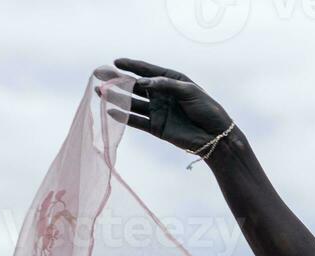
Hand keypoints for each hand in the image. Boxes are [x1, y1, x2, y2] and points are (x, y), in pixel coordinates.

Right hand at [96, 59, 235, 154]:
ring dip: (116, 97)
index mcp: (170, 81)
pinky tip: (110, 110)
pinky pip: (136, 121)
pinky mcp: (156, 127)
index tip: (116, 61)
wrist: (215, 136)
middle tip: (99, 73)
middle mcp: (161, 95)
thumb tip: (141, 83)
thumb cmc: (207, 109)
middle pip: (134, 85)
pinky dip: (123, 116)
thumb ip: (165, 85)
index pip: (147, 71)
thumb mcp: (189, 91)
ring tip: (99, 91)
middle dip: (117, 79)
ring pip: (132, 103)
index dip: (131, 65)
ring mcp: (157, 111)